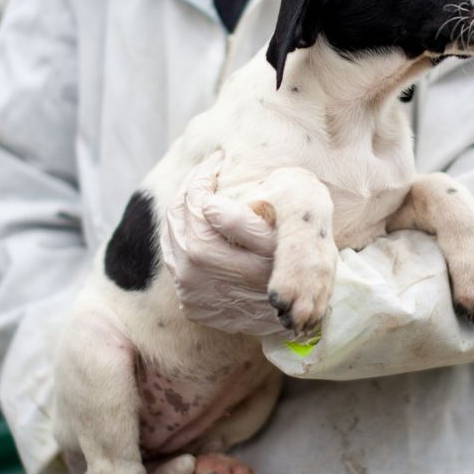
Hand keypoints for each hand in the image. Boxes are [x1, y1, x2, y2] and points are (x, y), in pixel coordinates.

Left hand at [160, 151, 285, 335]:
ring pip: (171, 241)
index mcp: (204, 252)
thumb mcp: (276, 238)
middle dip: (189, 190)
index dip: (203, 176)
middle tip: (208, 172)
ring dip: (183, 214)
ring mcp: (189, 293)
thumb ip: (240, 220)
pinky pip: (177, 265)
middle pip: (176, 219)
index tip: (218, 160)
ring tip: (203, 194)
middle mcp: (189, 275)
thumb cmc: (295, 266)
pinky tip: (203, 228)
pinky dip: (184, 242)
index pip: (192, 202)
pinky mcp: (193, 305)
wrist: (301, 312)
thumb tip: (208, 205)